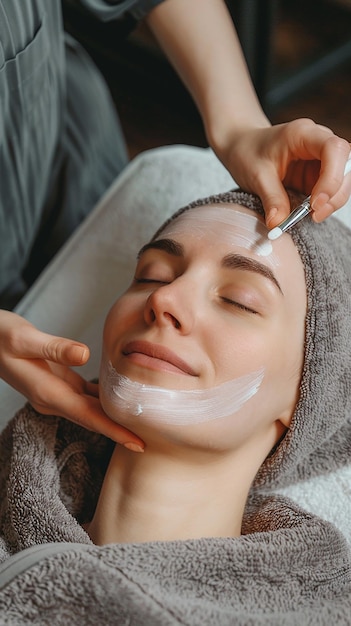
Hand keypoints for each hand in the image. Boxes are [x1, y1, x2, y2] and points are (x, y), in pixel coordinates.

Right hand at [0, 311, 143, 450]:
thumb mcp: (26, 339)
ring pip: (91, 410)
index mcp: (48, 392)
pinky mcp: (59, 384)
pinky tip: (121, 397)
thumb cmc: (1, 337)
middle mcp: (53, 398)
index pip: (88, 417)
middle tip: (148, 442)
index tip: (136, 444)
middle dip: (119, 432)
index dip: (114, 431)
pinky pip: (86, 397)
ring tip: (141, 424)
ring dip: (114, 418)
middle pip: (93, 419)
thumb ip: (55, 348)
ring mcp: (56, 393)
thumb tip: (84, 355)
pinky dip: (104, 400)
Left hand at [218, 119, 350, 227]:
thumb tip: (278, 223)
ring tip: (311, 216)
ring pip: (343, 180)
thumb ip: (270, 198)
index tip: (316, 203)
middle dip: (335, 194)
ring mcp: (320, 159)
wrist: (242, 147)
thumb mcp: (255, 176)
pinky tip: (309, 212)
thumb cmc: (247, 152)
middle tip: (315, 215)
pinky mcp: (318, 174)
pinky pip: (330, 190)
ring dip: (332, 201)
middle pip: (345, 166)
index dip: (332, 177)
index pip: (334, 149)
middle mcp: (318, 142)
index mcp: (303, 134)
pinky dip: (324, 204)